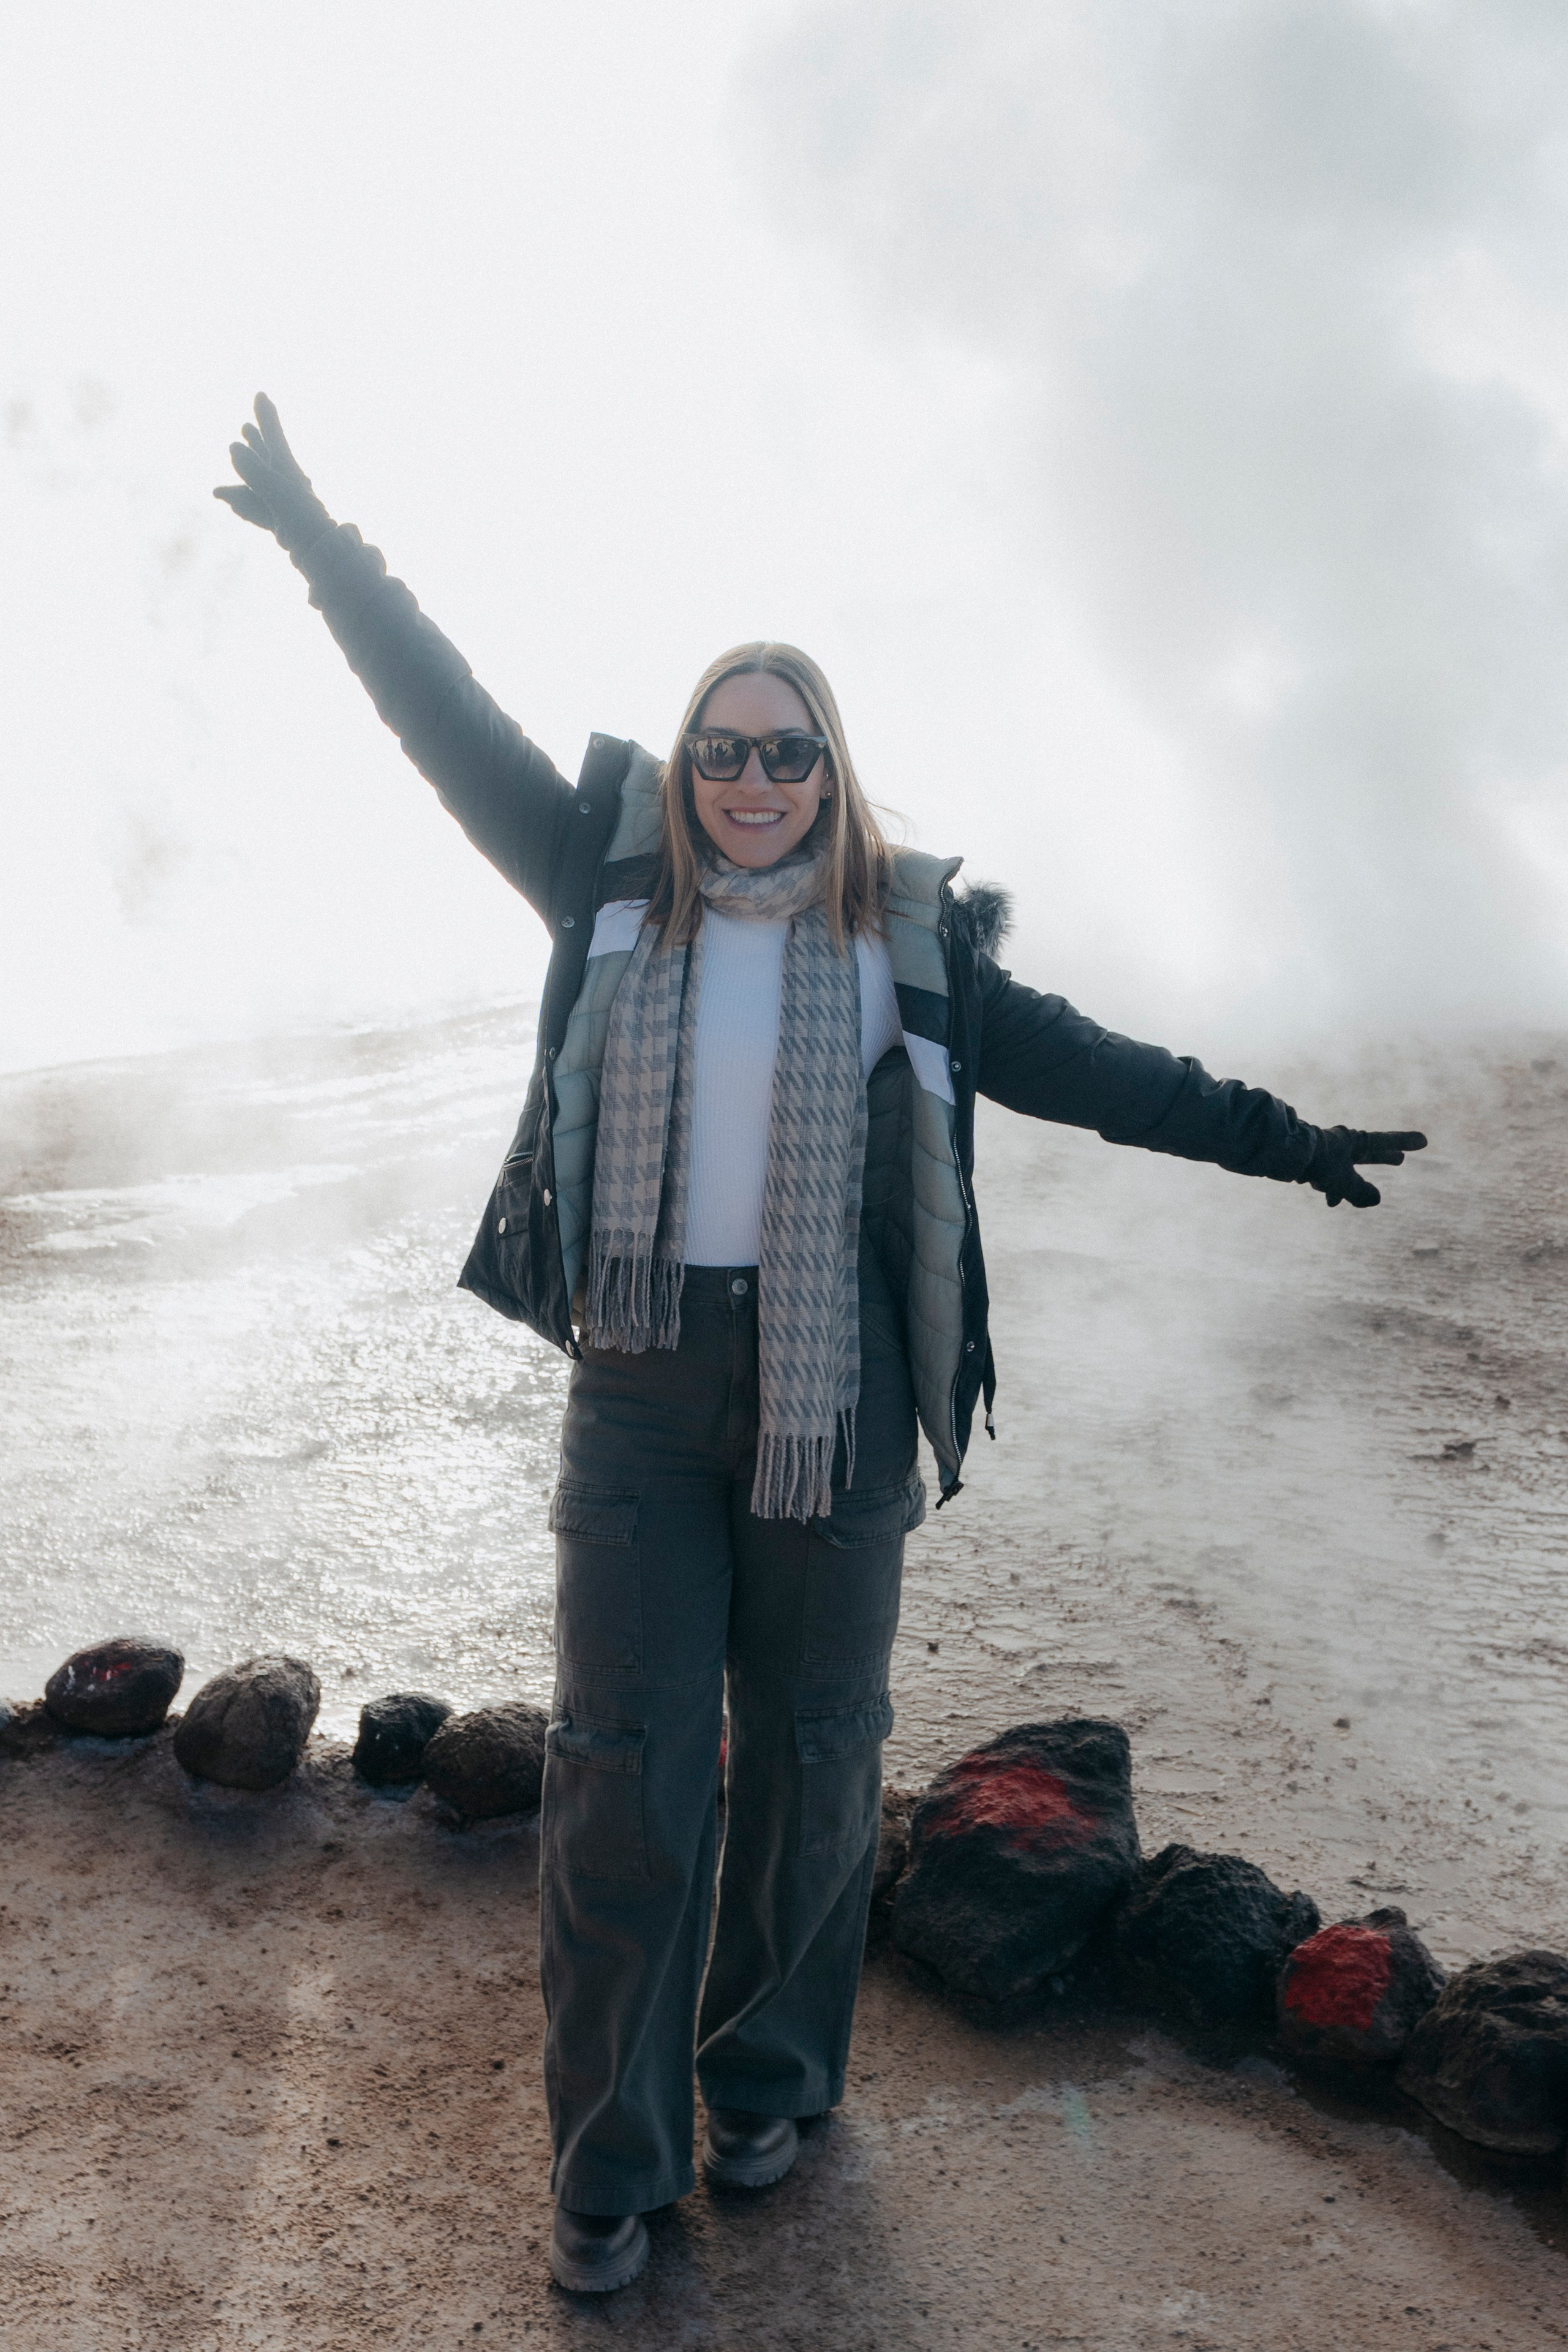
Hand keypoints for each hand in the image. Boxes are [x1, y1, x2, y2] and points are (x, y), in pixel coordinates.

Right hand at [213, 392, 332, 556]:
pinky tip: (229, 502)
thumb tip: (233, 446)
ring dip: (248, 469)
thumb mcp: (276, 490)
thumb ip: (255, 469)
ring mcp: (282, 502)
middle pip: (267, 457)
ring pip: (260, 483)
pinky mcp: (279, 520)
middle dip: (257, 442)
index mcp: (286, 469)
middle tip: (247, 427)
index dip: (266, 416)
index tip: (261, 394)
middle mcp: (285, 482)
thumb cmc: (301, 519)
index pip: (274, 436)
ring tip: (235, 455)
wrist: (316, 551)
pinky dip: (244, 503)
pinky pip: (258, 508)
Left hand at [1306, 1125, 1426, 1207]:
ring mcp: (1327, 1153)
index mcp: (1353, 1141)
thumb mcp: (1343, 1181)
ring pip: (1346, 1170)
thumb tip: (1376, 1200)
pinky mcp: (1314, 1163)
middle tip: (1400, 1159)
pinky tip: (1332, 1202)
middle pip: (1368, 1153)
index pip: (1385, 1141)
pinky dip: (1334, 1189)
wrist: (1282, 1155)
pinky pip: (1330, 1179)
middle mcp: (1342, 1144)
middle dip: (1382, 1158)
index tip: (1424, 1141)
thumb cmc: (1316, 1163)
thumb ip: (1360, 1192)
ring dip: (1353, 1183)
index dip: (1404, 1142)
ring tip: (1357, 1194)